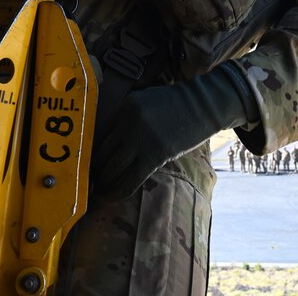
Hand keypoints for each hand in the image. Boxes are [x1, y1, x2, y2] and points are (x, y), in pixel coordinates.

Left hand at [92, 64, 254, 200]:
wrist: (204, 105)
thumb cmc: (177, 104)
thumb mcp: (147, 101)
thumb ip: (129, 117)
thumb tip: (112, 142)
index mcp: (126, 106)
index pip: (100, 132)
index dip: (94, 150)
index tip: (92, 162)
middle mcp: (129, 121)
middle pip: (103, 151)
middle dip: (96, 169)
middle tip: (94, 179)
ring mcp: (141, 139)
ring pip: (113, 167)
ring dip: (105, 182)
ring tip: (101, 190)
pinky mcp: (155, 155)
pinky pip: (131, 179)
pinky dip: (119, 191)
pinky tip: (113, 197)